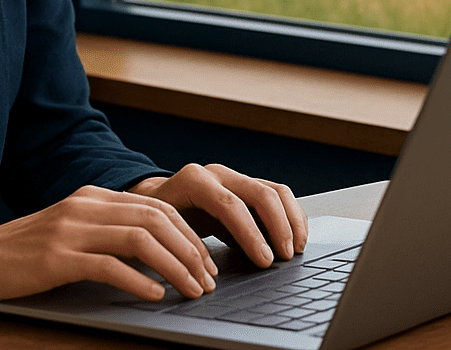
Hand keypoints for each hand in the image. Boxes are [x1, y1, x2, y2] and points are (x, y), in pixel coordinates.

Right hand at [0, 185, 217, 307]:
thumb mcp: (70, 234)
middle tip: (208, 279)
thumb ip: (107, 234)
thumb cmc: (22, 255)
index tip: (206, 261)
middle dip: (191, 249)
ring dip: (175, 266)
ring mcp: (70, 229)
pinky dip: (139, 280)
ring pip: (140, 238)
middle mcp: (84, 205)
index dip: (189, 233)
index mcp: (92, 197)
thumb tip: (158, 255)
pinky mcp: (56, 258)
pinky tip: (154, 296)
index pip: (156, 205)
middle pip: (156, 218)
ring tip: (191, 289)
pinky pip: (109, 265)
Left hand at [130, 163, 307, 268]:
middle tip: (284, 257)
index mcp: (195, 180)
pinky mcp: (247, 186)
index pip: (230, 205)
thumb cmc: (158, 220)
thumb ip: (185, 246)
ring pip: (275, 190)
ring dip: (290, 220)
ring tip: (295, 249)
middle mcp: (218, 173)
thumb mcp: (164, 231)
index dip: (251, 234)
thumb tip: (209, 277)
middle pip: (260, 194)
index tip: (265, 260)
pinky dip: (290, 216)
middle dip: (277, 228)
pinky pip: (277, 195)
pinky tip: (294, 238)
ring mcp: (234, 177)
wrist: (155, 200)